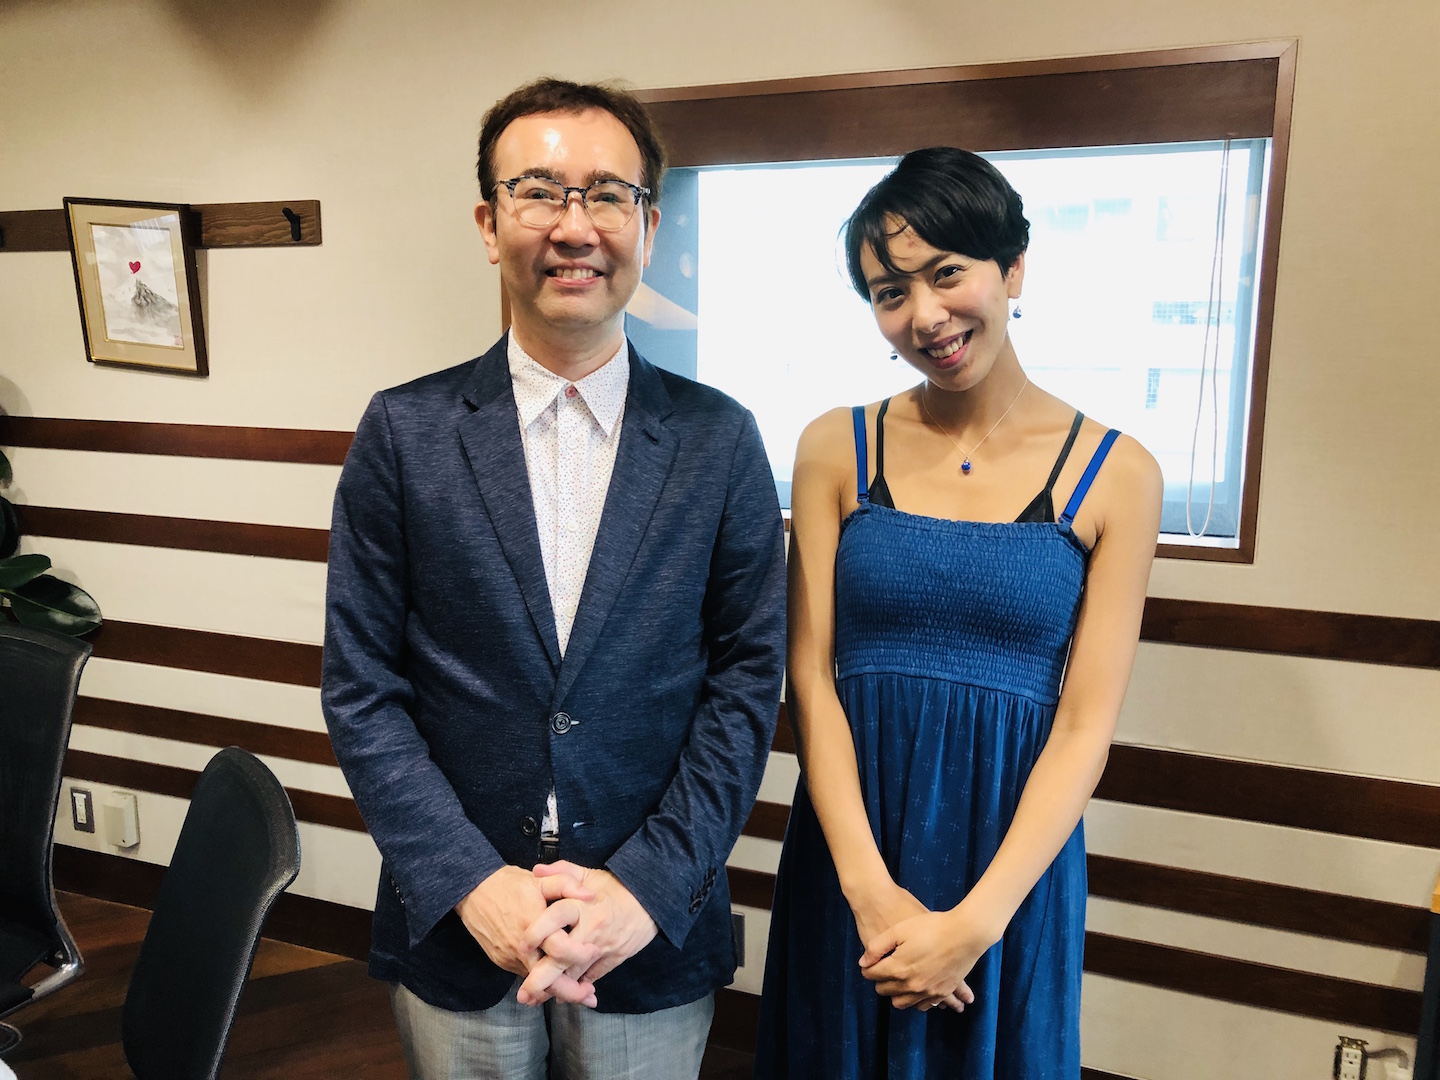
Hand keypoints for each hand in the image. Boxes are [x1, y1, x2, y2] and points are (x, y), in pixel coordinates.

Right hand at [454, 865, 598, 1006]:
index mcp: (534, 925)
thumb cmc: (509, 884)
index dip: (579, 955)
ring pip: (536, 982)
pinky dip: (541, 983)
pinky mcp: (503, 962)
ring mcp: (510, 958)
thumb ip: (567, 884)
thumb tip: (591, 896)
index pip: (560, 949)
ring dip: (557, 989)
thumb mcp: (540, 880)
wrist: (473, 891)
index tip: (595, 953)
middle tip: (590, 996)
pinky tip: (556, 982)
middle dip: (571, 991)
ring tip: (581, 992)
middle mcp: (521, 948)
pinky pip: (526, 975)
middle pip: (548, 980)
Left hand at [516, 862, 657, 1004]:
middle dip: (541, 977)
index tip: (521, 945)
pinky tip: (560, 995)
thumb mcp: (589, 874)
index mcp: (583, 904)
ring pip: (576, 973)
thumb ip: (562, 872)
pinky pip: (591, 978)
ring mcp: (603, 947)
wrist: (651, 901)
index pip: (555, 918)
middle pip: (562, 956)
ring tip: (534, 998)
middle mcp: (592, 928)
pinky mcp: (613, 959)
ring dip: (554, 988)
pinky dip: (576, 988)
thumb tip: (536, 869)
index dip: (536, 932)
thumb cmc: (616, 887)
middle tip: (523, 992)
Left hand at [849, 882, 970, 1011]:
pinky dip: (916, 1000)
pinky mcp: (942, 993)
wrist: (965, 933)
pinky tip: (916, 989)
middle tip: (884, 967)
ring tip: (899, 979)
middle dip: (880, 980)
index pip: (872, 975)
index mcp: (897, 969)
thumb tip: (863, 962)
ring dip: (896, 993)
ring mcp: (927, 992)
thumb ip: (877, 947)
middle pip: (884, 991)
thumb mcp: (899, 930)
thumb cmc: (932, 927)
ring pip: (902, 1003)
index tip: (871, 961)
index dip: (868, 967)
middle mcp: (910, 986)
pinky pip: (923, 1005)